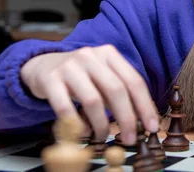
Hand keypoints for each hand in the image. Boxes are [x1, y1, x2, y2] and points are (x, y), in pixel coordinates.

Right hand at [20, 44, 157, 146]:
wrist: (42, 66)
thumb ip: (119, 91)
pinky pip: (65, 106)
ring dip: (102, 124)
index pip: (133, 80)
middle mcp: (91, 56)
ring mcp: (69, 66)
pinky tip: (82, 132)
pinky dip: (76, 124)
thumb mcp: (101, 75)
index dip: (145, 105)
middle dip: (127, 118)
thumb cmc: (80, 75)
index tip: (152, 126)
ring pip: (93, 100)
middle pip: (116, 90)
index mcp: (109, 54)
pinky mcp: (50, 79)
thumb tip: (142, 119)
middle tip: (130, 138)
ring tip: (103, 136)